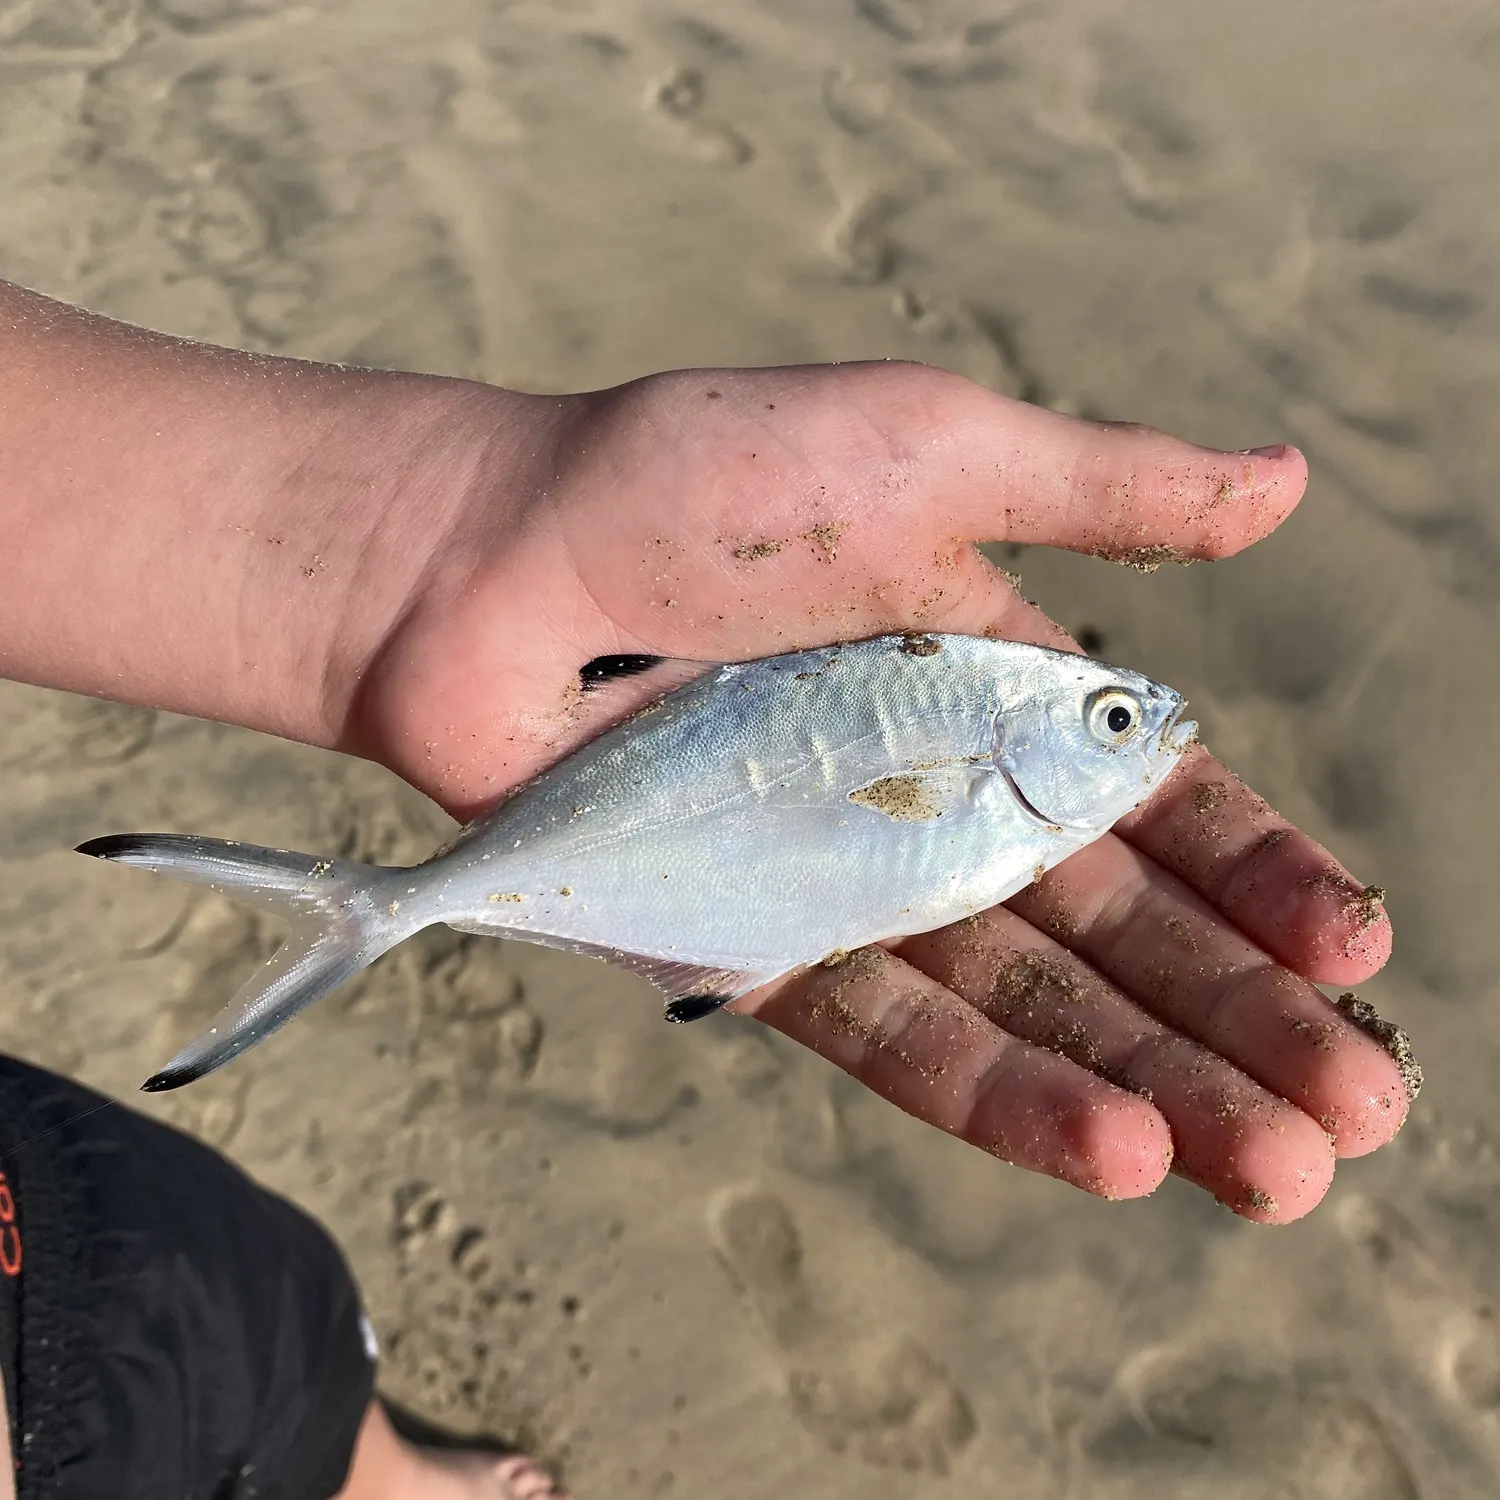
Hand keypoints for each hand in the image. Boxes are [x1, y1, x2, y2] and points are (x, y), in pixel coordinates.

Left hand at [354, 361, 1406, 1224]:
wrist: (485, 563)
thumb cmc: (696, 483)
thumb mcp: (925, 451)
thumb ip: (1101, 489)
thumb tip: (1287, 484)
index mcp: (994, 686)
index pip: (1154, 802)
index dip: (1258, 876)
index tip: (1352, 946)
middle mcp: (933, 797)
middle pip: (1109, 930)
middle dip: (1237, 1019)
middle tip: (1352, 1116)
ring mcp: (847, 884)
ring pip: (1025, 1006)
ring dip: (1154, 1086)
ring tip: (1278, 1171)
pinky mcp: (758, 953)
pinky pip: (893, 1035)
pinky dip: (1001, 1093)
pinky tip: (1116, 1154)